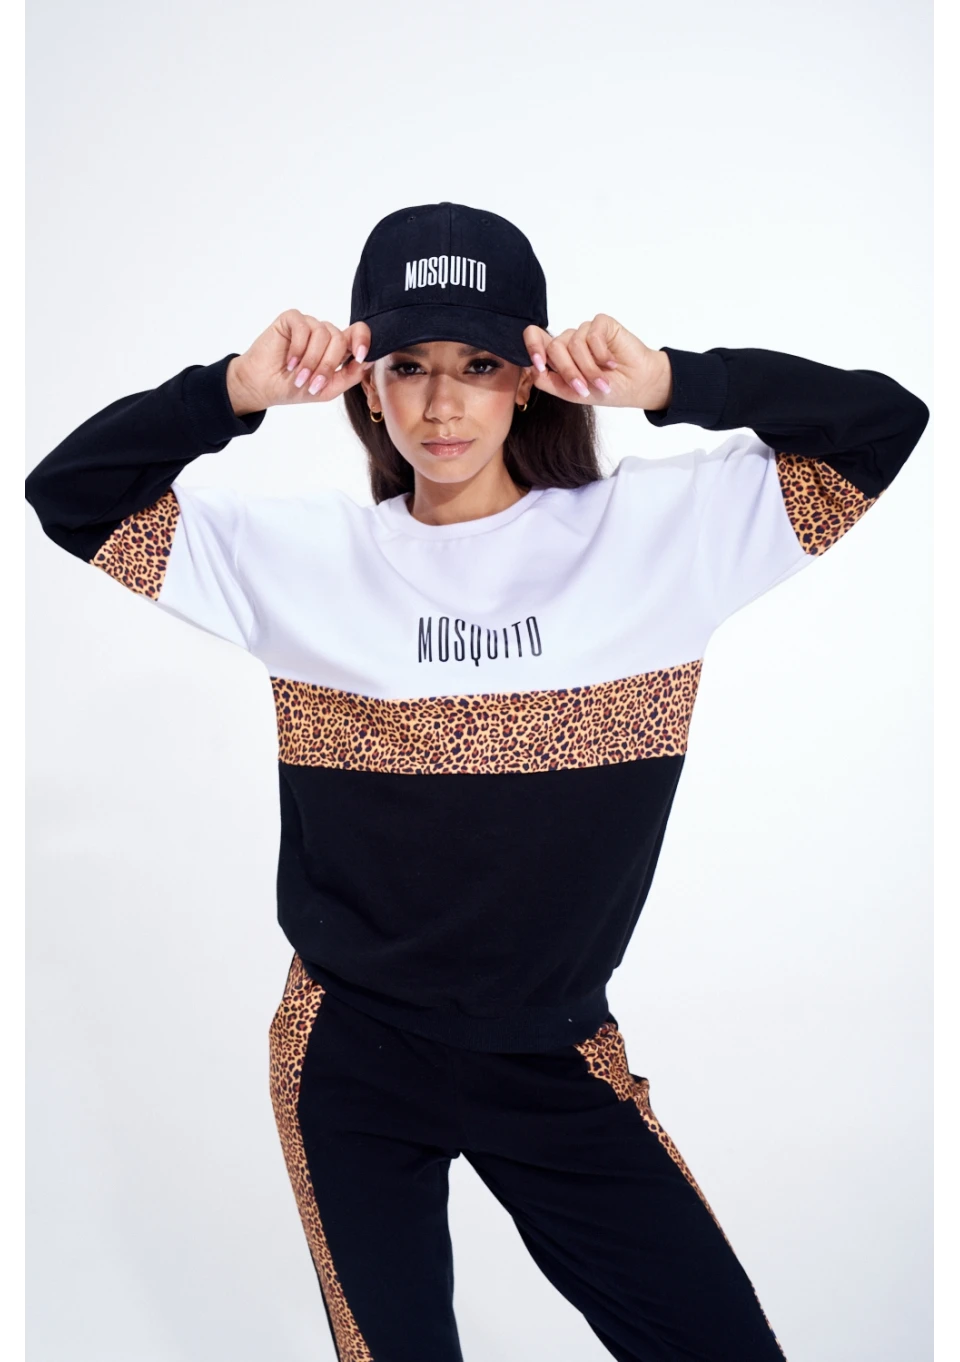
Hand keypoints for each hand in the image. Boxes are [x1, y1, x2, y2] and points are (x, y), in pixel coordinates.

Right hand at [227, 309, 372, 413]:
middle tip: (311, 384)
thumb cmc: (294, 388)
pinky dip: (298, 349)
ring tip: (298, 376)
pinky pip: (303, 328)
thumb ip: (350, 376)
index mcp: (337, 349)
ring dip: (311, 360)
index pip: (358, 334)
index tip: (361, 356)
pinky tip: (289, 362)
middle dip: (327, 365)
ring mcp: (308, 325)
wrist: (263, 387)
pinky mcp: (291, 319)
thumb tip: (369, 361)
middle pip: (340, 339)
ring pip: (323, 334)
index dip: (364, 340)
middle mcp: (324, 334)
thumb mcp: (328, 389)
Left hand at [522, 315, 672, 410]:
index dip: (532, 346)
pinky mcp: (601, 324)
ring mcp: (584, 331)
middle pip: (554, 347)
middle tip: (584, 389)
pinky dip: (601, 355)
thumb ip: (548, 381)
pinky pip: (592, 336)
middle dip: (569, 372)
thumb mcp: (572, 393)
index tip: (540, 365)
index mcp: (558, 356)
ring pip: (573, 344)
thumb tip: (531, 368)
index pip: (534, 337)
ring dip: (589, 369)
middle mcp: (569, 341)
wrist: (636, 386)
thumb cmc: (607, 389)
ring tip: (603, 383)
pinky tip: (612, 362)